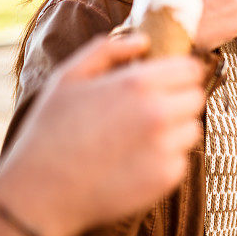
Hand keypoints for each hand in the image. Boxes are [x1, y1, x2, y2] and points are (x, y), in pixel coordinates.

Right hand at [0, 34, 206, 235]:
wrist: (40, 194)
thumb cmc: (50, 132)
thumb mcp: (69, 78)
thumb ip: (107, 50)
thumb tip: (143, 41)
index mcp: (138, 83)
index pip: (191, 68)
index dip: (182, 73)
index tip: (171, 82)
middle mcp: (158, 113)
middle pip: (197, 97)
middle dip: (179, 100)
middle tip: (151, 112)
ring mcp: (166, 147)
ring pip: (192, 128)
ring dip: (175, 131)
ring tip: (139, 139)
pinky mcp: (167, 177)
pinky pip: (182, 160)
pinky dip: (166, 160)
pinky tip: (135, 162)